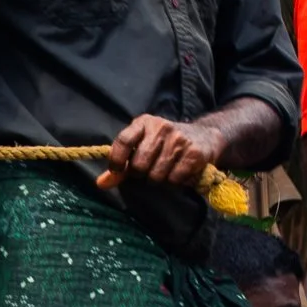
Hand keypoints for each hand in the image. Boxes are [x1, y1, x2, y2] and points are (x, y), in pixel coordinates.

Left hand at [100, 112, 217, 194]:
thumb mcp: (143, 146)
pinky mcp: (194, 153)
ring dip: (161, 180)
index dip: (117, 160)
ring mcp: (179, 139)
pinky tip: (182, 171)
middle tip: (152, 169)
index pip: (123, 141)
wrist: (205, 136)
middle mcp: (161, 127)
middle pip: (139, 165)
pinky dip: (177, 181)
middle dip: (143, 174)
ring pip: (157, 176)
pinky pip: (175, 179)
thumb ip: (122, 165)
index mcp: (144, 123)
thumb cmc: (166, 144)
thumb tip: (101, 183)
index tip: (118, 171)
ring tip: (169, 170)